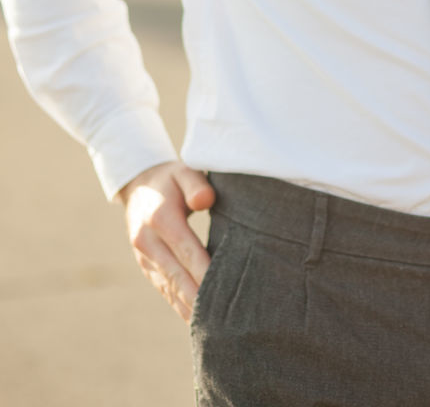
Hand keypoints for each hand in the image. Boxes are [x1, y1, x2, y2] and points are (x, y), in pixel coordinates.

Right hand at [118, 160, 215, 322]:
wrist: (138, 184)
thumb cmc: (171, 178)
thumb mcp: (184, 171)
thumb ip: (196, 184)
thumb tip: (205, 201)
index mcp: (160, 217)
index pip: (187, 251)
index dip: (205, 272)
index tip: (223, 289)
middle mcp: (148, 241)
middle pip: (177, 276)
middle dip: (199, 298)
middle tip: (222, 319)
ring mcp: (144, 256)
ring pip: (169, 287)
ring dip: (189, 307)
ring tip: (212, 327)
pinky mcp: (145, 265)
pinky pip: (163, 288)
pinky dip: (178, 304)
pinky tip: (195, 320)